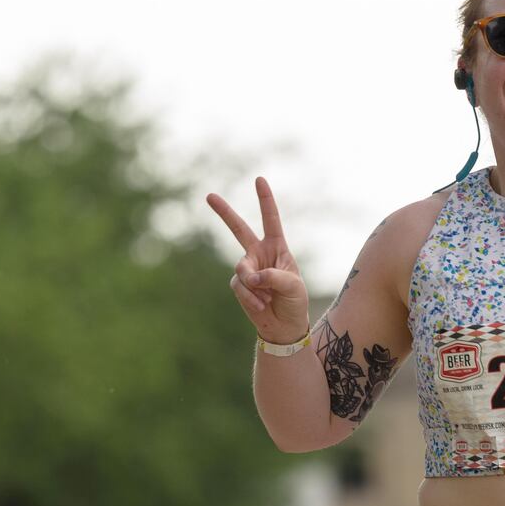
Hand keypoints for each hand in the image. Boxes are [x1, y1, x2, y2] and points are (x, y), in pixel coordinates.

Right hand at [206, 177, 310, 342]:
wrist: (284, 325)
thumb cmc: (294, 301)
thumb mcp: (293, 286)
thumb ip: (273, 276)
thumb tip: (250, 276)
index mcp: (277, 247)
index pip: (271, 220)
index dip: (265, 200)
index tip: (259, 180)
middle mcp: (259, 253)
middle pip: (238, 229)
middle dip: (224, 212)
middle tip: (209, 195)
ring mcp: (247, 268)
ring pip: (241, 268)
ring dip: (254, 285)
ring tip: (267, 298)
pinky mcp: (238, 283)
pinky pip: (240, 286)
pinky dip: (251, 297)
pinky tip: (261, 305)